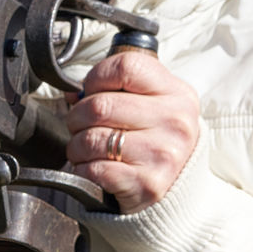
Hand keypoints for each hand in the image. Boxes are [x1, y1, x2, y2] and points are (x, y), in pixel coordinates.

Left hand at [65, 49, 199, 214]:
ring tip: (84, 147)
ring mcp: (162, 153)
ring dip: (76, 145)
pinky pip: (94, 169)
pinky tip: (92, 166)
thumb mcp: (150, 100)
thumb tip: (75, 94)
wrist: (178, 182)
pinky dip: (83, 168)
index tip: (90, 90)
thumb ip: (116, 87)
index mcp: (175, 93)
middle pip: (100, 105)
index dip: (96, 77)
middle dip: (77, 116)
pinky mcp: (147, 184)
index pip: (126, 67)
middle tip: (79, 123)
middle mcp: (173, 121)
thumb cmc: (154, 134)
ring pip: (91, 139)